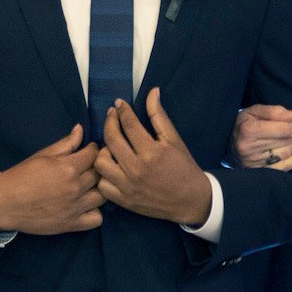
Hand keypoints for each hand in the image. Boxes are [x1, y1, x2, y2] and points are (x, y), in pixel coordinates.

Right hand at [0, 125, 105, 234]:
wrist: (4, 204)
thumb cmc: (21, 176)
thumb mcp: (42, 155)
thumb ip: (65, 144)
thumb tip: (80, 129)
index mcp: (68, 167)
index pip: (94, 154)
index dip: (94, 150)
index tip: (89, 151)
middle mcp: (75, 187)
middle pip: (101, 174)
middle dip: (97, 168)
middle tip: (89, 168)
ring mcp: (75, 207)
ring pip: (103, 196)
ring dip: (98, 189)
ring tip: (89, 187)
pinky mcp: (71, 224)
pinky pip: (97, 219)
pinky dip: (95, 213)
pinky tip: (86, 206)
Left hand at [96, 90, 213, 227]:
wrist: (190, 200)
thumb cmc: (183, 168)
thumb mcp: (174, 139)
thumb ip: (159, 116)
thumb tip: (152, 91)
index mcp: (152, 152)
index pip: (129, 124)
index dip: (122, 110)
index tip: (119, 103)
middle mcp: (137, 169)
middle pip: (111, 140)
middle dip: (109, 122)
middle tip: (112, 116)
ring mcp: (128, 186)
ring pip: (101, 163)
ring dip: (103, 150)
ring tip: (112, 146)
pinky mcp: (124, 200)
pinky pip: (102, 185)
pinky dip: (104, 175)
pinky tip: (112, 167)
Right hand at [232, 103, 291, 171]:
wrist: (226, 144)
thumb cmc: (242, 124)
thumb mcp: (253, 111)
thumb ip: (273, 111)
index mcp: (249, 131)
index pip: (281, 130)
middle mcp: (250, 148)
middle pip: (285, 142)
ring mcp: (254, 162)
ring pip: (285, 154)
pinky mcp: (258, 171)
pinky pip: (282, 168)